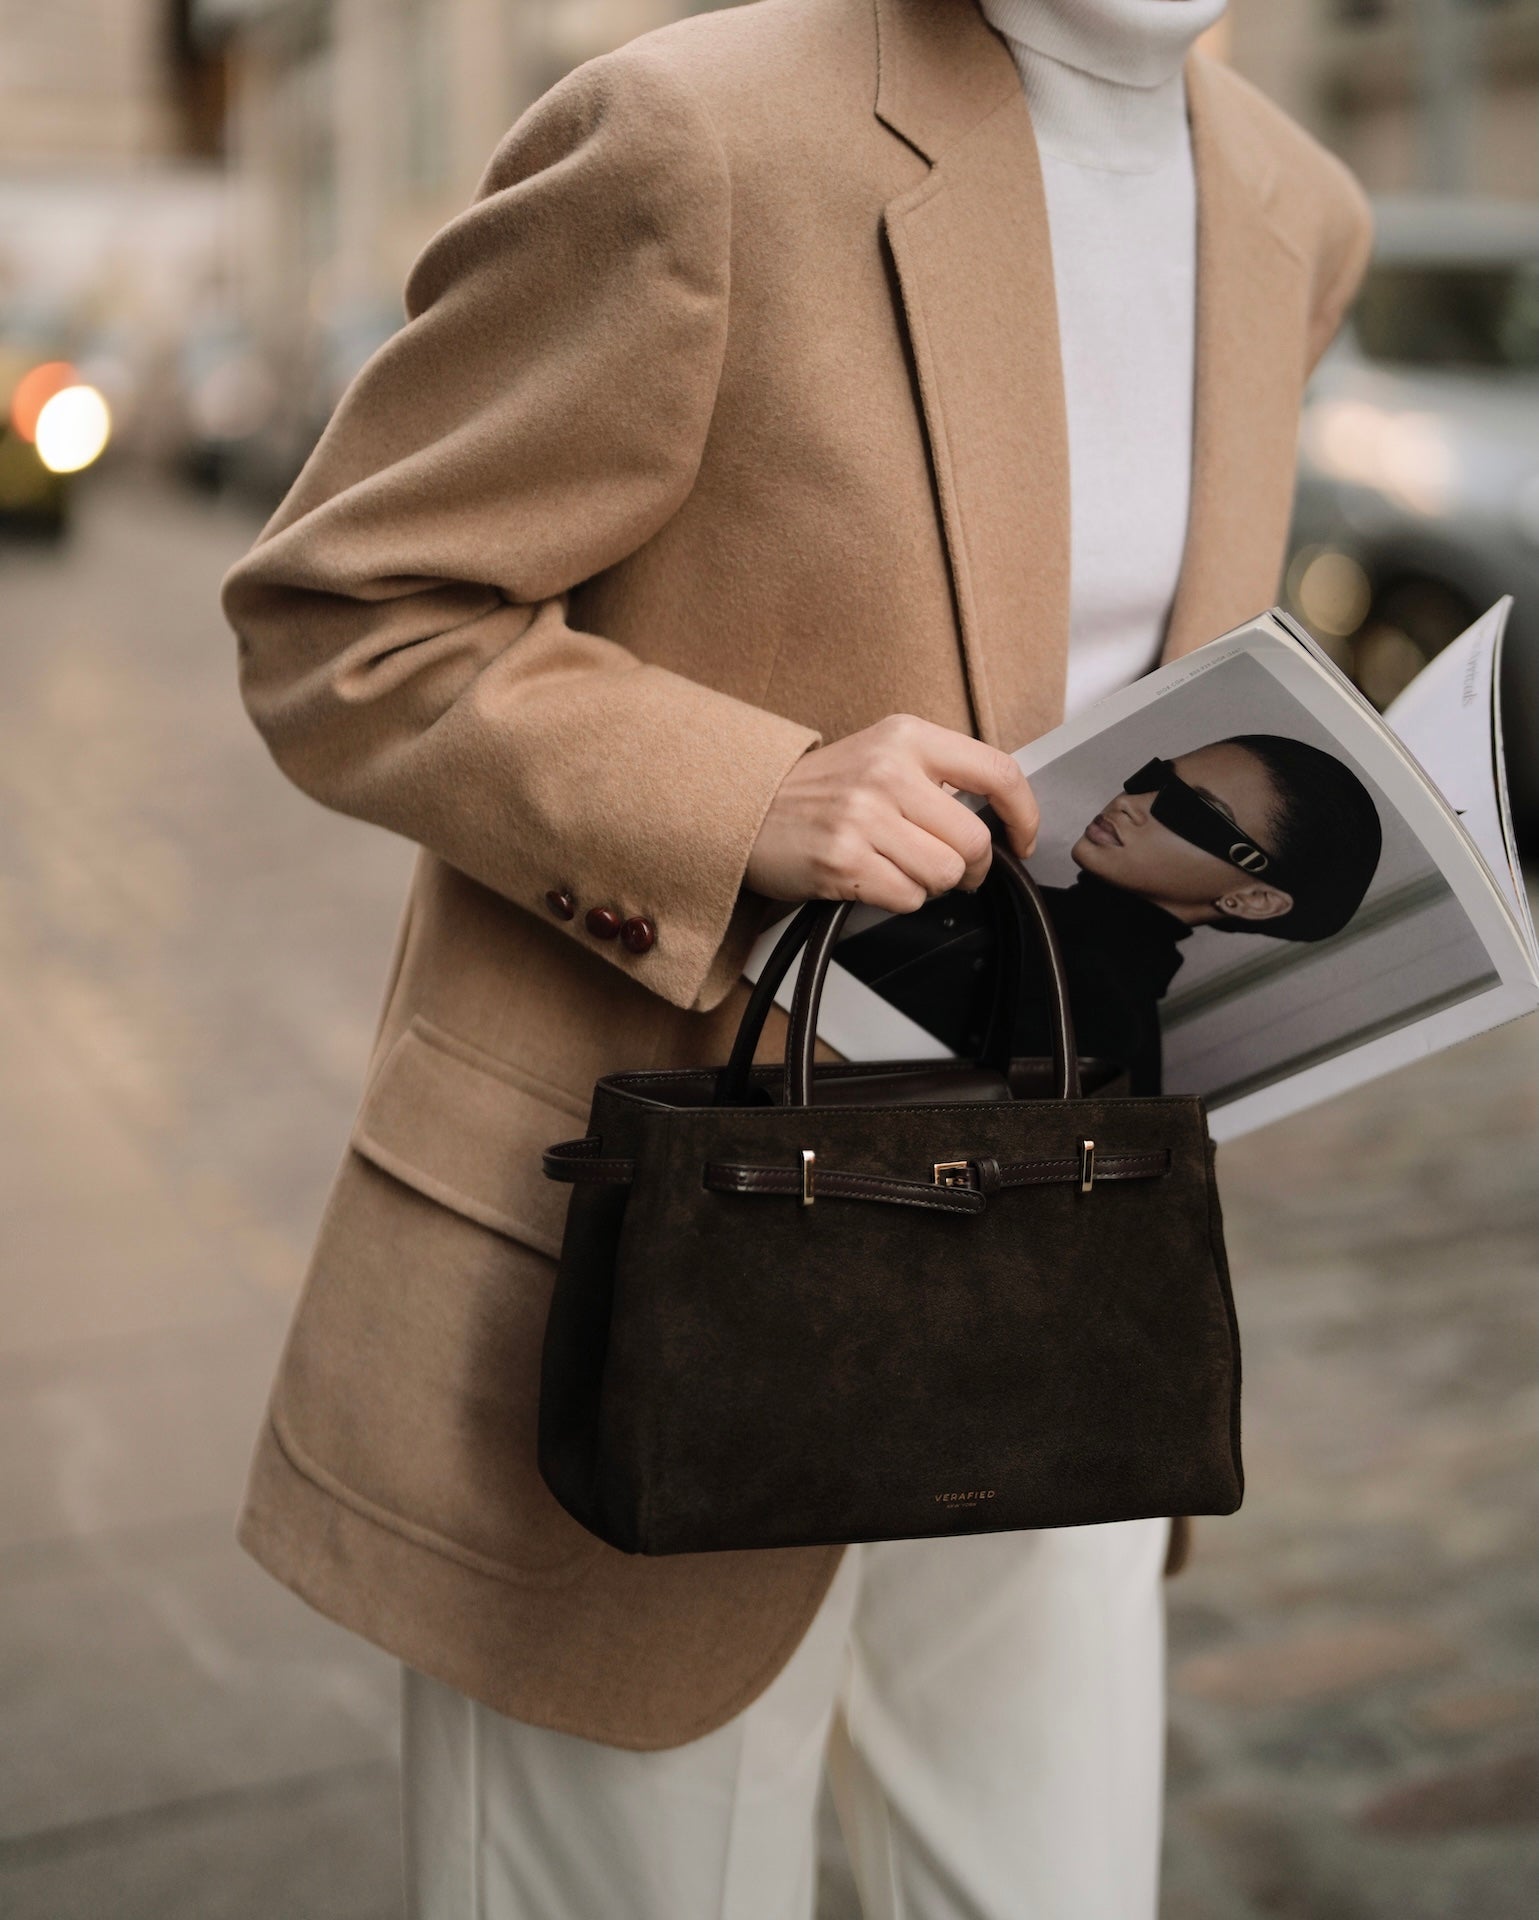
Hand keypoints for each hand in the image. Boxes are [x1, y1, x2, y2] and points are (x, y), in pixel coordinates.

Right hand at [745, 713, 1038, 910]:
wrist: (748, 808)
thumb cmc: (820, 792)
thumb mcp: (882, 756)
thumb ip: (938, 776)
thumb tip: (998, 818)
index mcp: (907, 737)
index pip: (997, 771)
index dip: (1024, 814)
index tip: (1022, 839)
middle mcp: (888, 771)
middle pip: (974, 840)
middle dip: (972, 868)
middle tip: (953, 871)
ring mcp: (864, 816)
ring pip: (944, 874)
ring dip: (931, 885)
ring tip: (902, 870)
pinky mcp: (844, 859)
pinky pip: (907, 898)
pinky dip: (899, 899)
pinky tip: (874, 879)